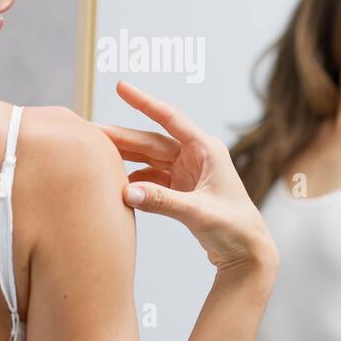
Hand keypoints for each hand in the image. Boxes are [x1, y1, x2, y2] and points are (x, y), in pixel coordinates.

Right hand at [96, 81, 276, 275]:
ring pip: (149, 159)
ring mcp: (187, 173)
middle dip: (123, 136)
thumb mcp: (198, 212)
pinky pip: (152, 179)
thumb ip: (162, 201)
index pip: (169, 118)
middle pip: (151, 141)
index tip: (121, 86)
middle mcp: (196, 156)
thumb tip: (125, 192)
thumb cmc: (234, 227)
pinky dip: (135, 181)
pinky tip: (118, 184)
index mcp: (206, 149)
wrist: (247, 253)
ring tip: (98, 156)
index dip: (144, 101)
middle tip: (92, 132)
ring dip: (126, 158)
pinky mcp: (181, 191)